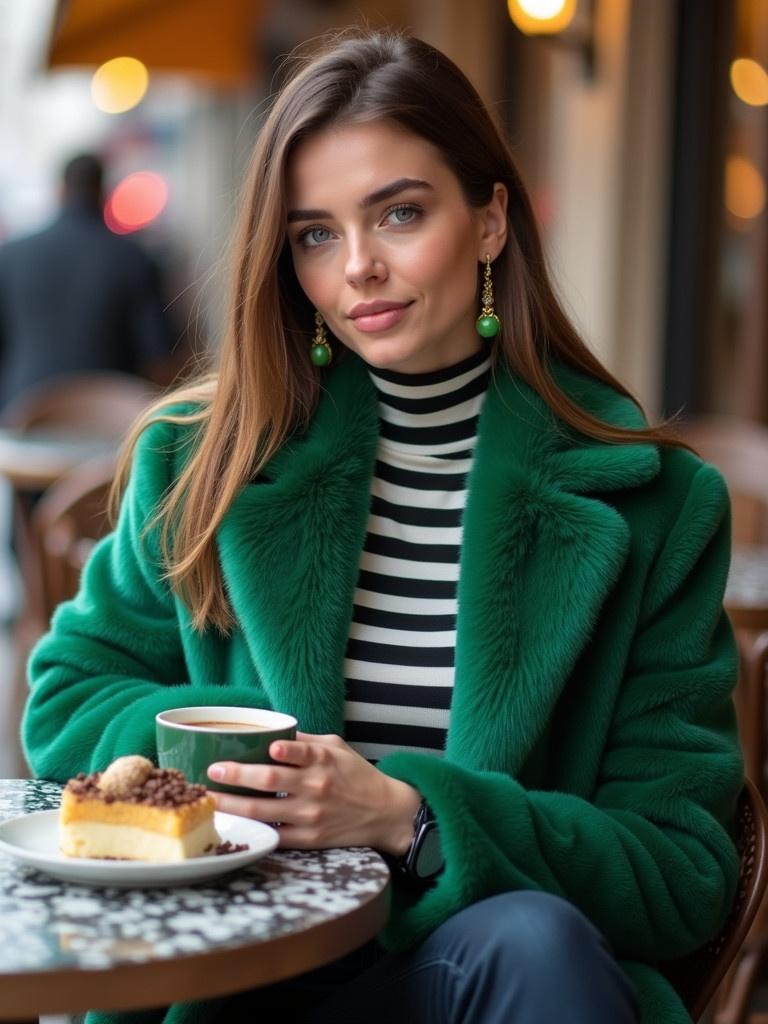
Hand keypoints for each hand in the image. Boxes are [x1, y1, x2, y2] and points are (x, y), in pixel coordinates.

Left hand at [208, 731, 420, 853]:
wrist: (384, 813)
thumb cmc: (356, 775)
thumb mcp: (337, 747)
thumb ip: (305, 741)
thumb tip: (271, 731)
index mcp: (322, 759)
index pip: (297, 750)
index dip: (278, 750)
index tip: (259, 747)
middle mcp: (315, 786)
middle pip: (268, 780)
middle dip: (236, 775)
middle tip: (213, 770)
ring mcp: (310, 815)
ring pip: (262, 810)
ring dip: (232, 804)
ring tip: (211, 798)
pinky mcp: (308, 839)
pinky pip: (273, 834)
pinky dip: (252, 828)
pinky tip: (233, 823)